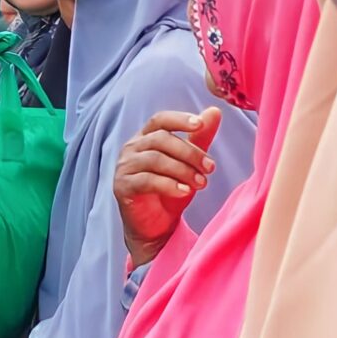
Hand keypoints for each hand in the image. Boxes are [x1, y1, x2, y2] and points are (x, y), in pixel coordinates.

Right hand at [114, 107, 221, 266]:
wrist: (155, 226)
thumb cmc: (170, 191)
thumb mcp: (189, 164)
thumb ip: (199, 139)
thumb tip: (214, 111)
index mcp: (145, 138)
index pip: (160, 120)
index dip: (179, 119)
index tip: (200, 124)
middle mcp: (131, 149)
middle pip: (160, 139)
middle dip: (189, 152)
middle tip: (210, 168)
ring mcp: (124, 167)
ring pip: (155, 159)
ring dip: (182, 170)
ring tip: (201, 183)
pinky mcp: (122, 187)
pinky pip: (146, 180)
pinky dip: (169, 185)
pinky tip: (184, 191)